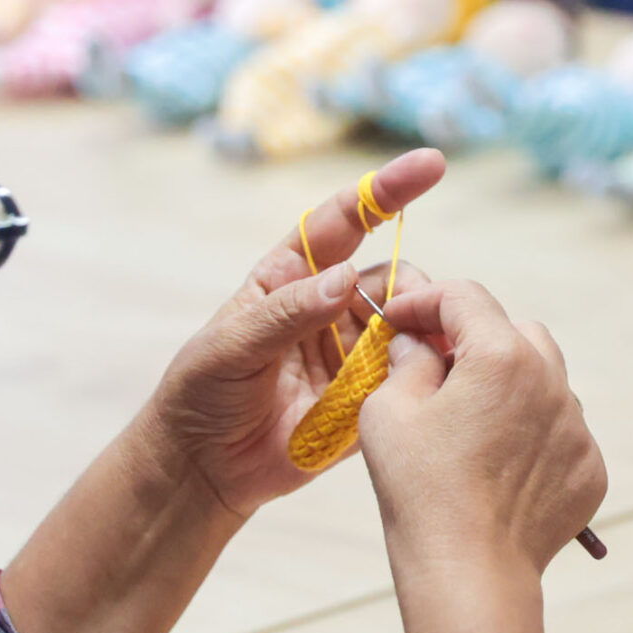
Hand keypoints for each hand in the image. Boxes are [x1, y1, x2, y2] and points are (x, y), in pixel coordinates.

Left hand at [144, 150, 447, 519]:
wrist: (203, 467)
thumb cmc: (201, 392)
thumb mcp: (231, 345)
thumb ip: (288, 313)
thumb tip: (345, 279)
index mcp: (291, 276)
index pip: (344, 221)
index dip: (385, 191)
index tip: (430, 166)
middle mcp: (328, 306)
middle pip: (390, 277)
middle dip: (410, 288)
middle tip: (409, 314)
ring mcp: (350, 352)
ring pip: (406, 325)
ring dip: (418, 332)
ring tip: (413, 355)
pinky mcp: (365, 398)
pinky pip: (405, 378)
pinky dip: (419, 376)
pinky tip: (420, 385)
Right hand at [361, 279, 606, 575]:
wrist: (471, 573)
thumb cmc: (421, 492)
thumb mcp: (389, 413)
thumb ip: (405, 361)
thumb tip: (414, 344)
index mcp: (502, 356)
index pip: (463, 298)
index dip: (424, 300)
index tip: (398, 320)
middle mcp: (552, 381)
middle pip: (514, 330)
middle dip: (473, 336)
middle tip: (434, 364)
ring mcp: (577, 426)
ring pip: (544, 378)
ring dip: (508, 383)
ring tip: (468, 419)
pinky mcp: (589, 466)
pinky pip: (559, 429)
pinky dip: (530, 430)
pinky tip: (495, 462)